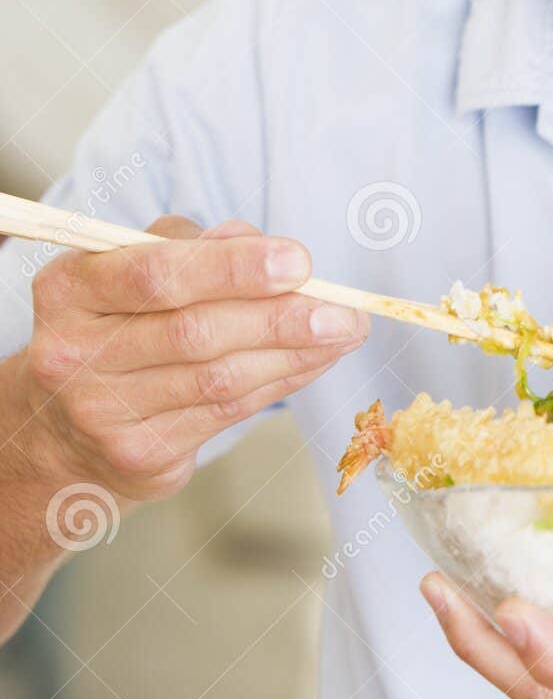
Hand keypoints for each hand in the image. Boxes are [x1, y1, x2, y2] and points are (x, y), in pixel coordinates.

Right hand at [15, 216, 368, 503]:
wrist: (61, 427)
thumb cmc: (115, 326)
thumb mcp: (131, 270)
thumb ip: (191, 247)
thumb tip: (257, 242)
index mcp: (70, 289)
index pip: (156, 273)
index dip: (232, 268)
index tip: (297, 260)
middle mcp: (75, 353)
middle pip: (194, 332)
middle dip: (279, 317)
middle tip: (341, 307)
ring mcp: (103, 412)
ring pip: (218, 378)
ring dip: (295, 352)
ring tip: (344, 330)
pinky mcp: (139, 455)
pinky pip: (227, 412)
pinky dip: (281, 381)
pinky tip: (315, 359)